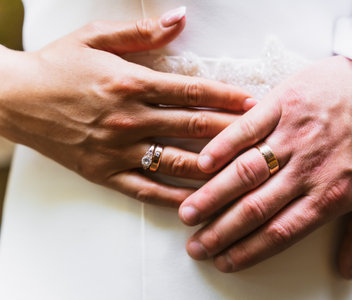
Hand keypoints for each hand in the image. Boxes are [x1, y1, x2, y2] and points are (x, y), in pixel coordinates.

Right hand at [0, 8, 253, 205]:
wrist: (15, 98)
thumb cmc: (58, 65)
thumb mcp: (96, 36)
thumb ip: (143, 32)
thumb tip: (181, 18)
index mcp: (131, 82)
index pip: (193, 92)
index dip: (228, 97)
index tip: (256, 104)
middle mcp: (130, 118)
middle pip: (194, 127)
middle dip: (234, 132)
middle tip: (264, 138)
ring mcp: (118, 150)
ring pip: (178, 162)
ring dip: (214, 168)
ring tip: (244, 172)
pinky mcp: (106, 174)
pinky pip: (148, 190)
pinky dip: (177, 197)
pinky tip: (200, 201)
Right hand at [178, 56, 351, 276]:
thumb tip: (346, 270)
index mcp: (332, 194)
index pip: (280, 232)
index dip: (248, 251)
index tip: (224, 261)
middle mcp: (308, 168)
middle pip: (255, 208)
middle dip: (221, 231)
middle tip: (196, 246)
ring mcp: (293, 134)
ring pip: (245, 171)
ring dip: (212, 194)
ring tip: (187, 212)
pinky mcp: (284, 103)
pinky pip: (247, 128)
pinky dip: (223, 146)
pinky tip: (202, 164)